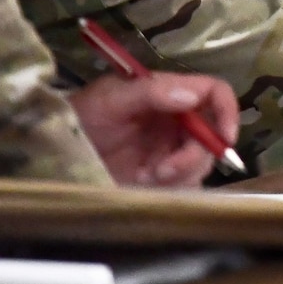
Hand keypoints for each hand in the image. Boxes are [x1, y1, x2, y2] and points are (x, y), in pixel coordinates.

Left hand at [68, 73, 238, 187]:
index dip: (227, 111)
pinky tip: (142, 186)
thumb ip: (151, 92)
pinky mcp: (160, 177)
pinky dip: (171, 190)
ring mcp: (169, 151)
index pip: (215, 94)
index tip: (224, 138)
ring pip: (201, 164)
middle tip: (162, 172)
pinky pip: (185, 186)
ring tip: (144, 178)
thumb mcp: (112, 99)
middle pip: (212, 136)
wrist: (55, 151)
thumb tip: (193, 96)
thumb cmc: (83, 116)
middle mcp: (177, 122)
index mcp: (171, 95)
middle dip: (193, 157)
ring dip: (179, 175)